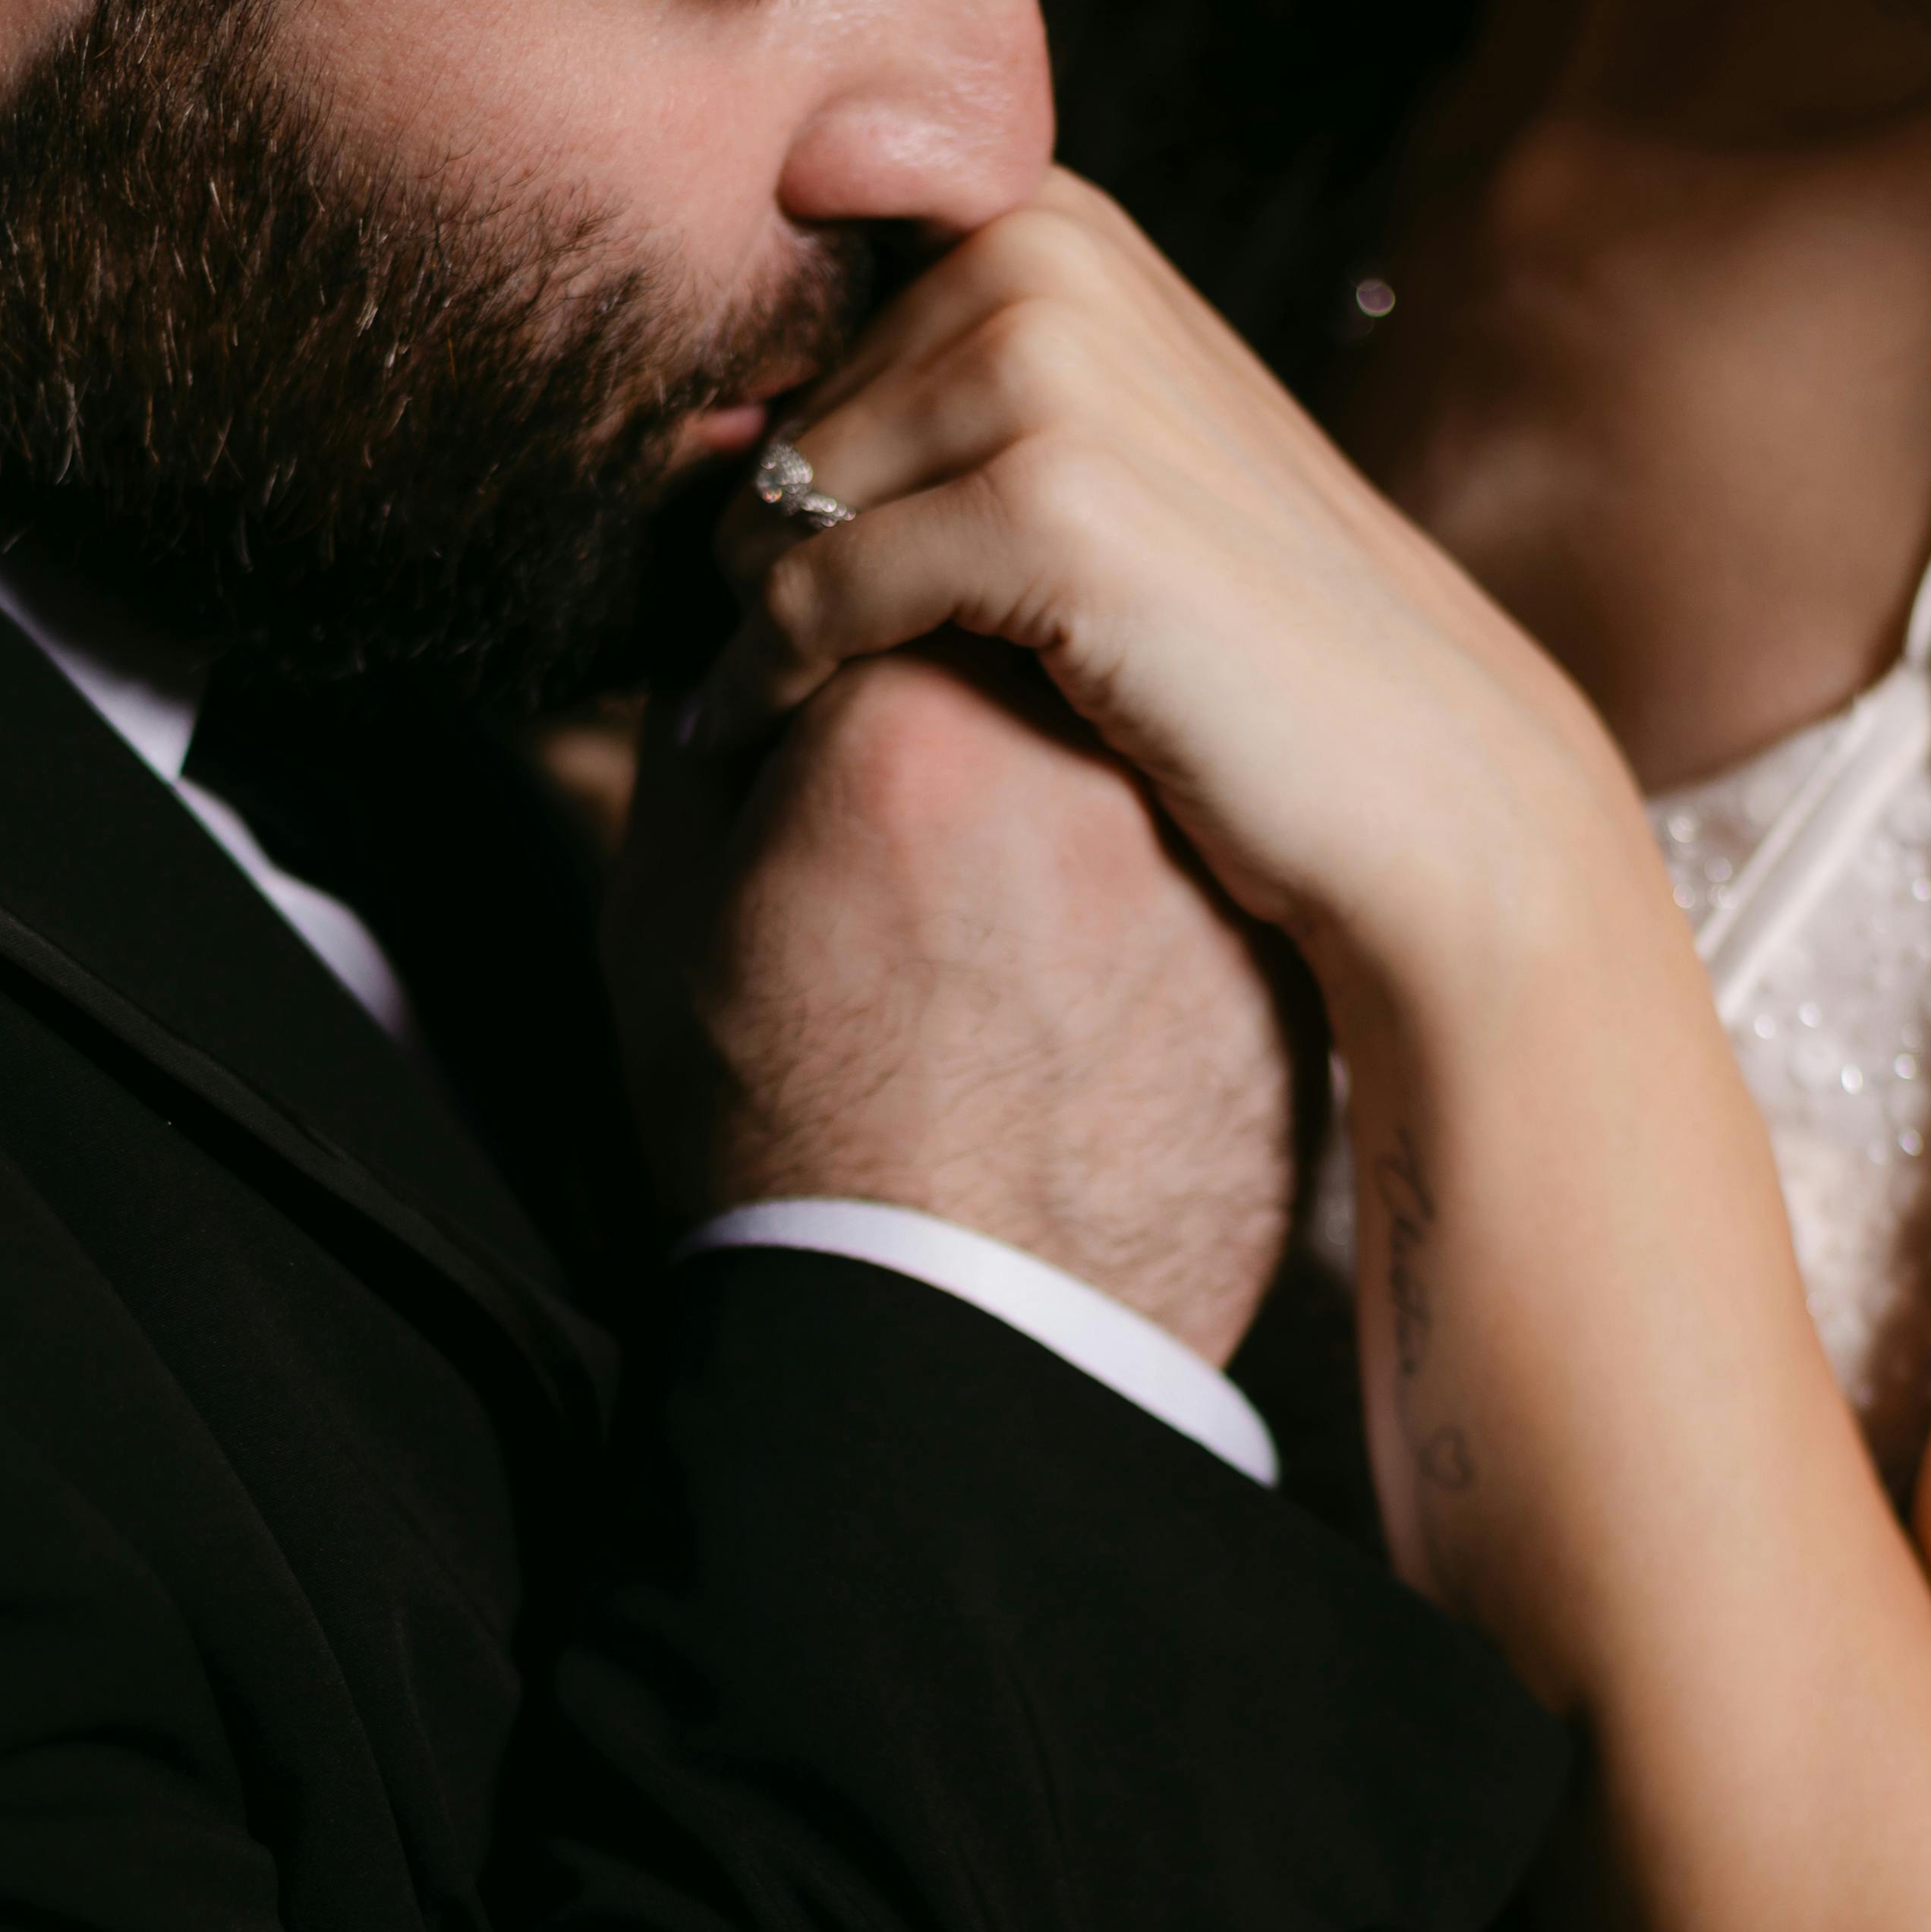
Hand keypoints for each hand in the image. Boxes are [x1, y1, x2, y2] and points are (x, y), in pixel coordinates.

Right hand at [606, 645, 1311, 1363]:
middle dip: (954, 698)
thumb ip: (694, 743)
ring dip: (1055, 780)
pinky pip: (1196, 854)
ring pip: (1120, 744)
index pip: (872, 582)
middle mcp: (1075, 758)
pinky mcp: (1266, 947)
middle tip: (900, 832)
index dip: (820, 650)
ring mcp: (1191, 853)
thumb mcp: (664, 924)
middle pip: (1016, 644)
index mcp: (904, 725)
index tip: (800, 739)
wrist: (947, 1348)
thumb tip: (722, 642)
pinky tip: (1075, 976)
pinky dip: (1139, 881)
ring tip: (986, 916)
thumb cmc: (777, 1142)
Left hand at [690, 172, 1648, 1018]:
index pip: (797, 306)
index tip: (713, 554)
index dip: (742, 436)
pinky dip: (765, 677)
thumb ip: (934, 398)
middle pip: (777, 406)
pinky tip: (751, 737)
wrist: (1418, 763)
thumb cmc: (1235, 629)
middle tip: (718, 654)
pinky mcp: (1049, 503)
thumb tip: (699, 424)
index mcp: (1048, 224)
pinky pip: (814, 591)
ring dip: (740, 616)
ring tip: (734, 702)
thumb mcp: (1093, 455)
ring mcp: (1051, 368)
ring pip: (776, 496)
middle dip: (741, 536)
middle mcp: (1043, 255)